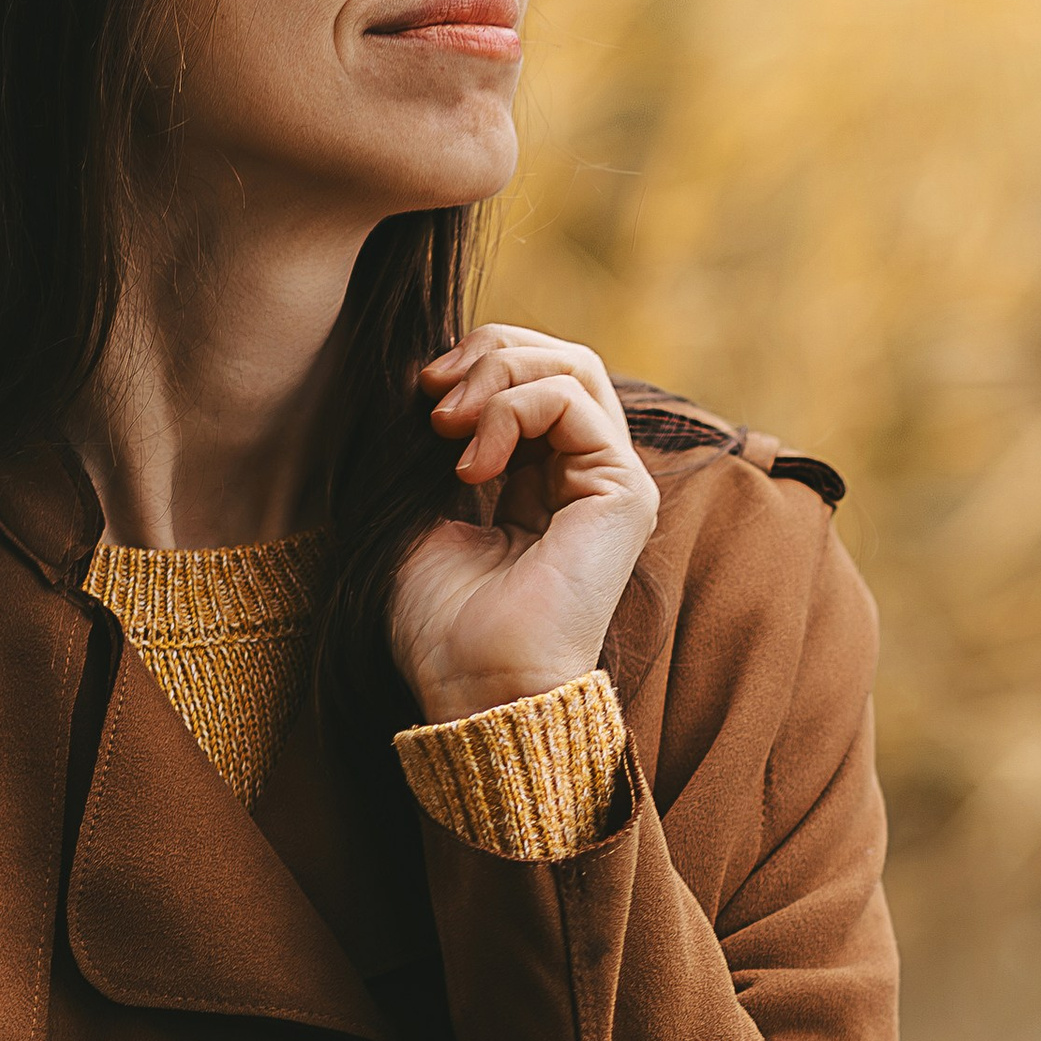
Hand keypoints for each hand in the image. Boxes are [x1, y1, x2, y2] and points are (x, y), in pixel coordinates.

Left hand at [390, 325, 661, 721]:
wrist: (474, 686)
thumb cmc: (443, 625)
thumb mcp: (422, 515)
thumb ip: (435, 448)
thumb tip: (424, 381)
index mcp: (543, 482)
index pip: (529, 381)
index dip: (473, 365)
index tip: (416, 393)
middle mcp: (586, 476)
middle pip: (559, 358)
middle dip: (487, 353)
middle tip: (430, 388)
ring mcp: (612, 481)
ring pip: (572, 366)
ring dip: (496, 376)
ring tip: (445, 424)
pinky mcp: (624, 490)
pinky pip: (571, 400)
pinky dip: (511, 410)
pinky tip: (473, 464)